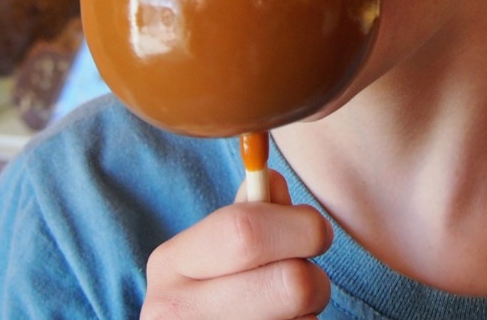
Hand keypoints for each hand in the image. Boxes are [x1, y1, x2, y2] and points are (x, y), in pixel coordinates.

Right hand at [142, 171, 333, 318]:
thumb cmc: (212, 295)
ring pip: (304, 319)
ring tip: (285, 311)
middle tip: (308, 279)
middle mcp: (176, 310)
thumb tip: (272, 180)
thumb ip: (248, 213)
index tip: (316, 231)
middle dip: (315, 275)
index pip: (246, 231)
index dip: (300, 225)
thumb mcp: (214, 252)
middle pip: (291, 282)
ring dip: (310, 311)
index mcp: (171, 263)